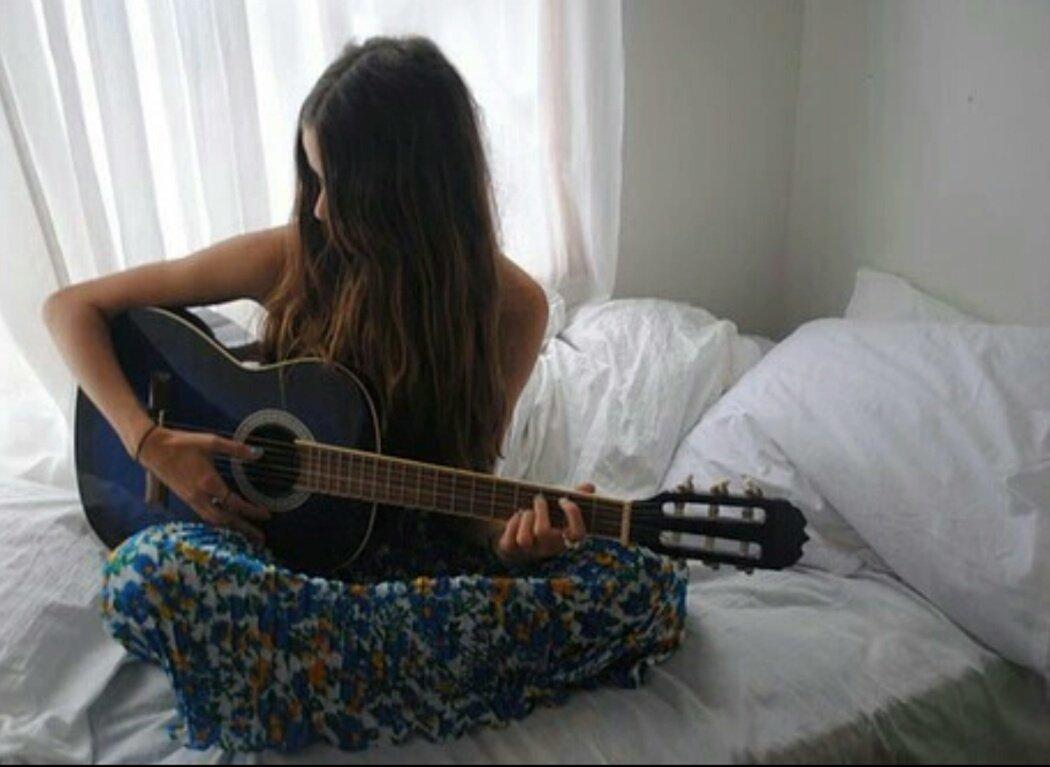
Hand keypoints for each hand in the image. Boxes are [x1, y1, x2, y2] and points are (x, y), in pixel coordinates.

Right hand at [136, 426, 270, 544]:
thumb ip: (235, 449)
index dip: (251, 511)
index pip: (234, 503)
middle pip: (225, 519)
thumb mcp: (211, 442)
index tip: (266, 515)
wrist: (154, 449)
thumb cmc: (183, 443)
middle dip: (244, 529)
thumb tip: (258, 453)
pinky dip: (219, 522)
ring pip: (214, 520)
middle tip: (260, 537)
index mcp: (208, 482)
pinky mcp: (186, 499)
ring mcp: (191, 499)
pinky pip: (205, 516)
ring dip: (231, 528)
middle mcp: (200, 496)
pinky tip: (227, 521)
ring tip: (246, 533)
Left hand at [495, 482, 592, 565]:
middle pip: (543, 532)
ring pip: (524, 539)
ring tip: (526, 511)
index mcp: (566, 538)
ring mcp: (530, 551)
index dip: (572, 515)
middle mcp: (549, 548)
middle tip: (539, 499)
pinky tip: (516, 516)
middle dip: (540, 511)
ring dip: (525, 518)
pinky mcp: (512, 550)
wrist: (520, 536)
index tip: (563, 500)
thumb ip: (575, 497)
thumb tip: (589, 487)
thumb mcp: (560, 507)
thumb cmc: (546, 517)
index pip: (577, 534)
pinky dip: (511, 525)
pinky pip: (509, 542)